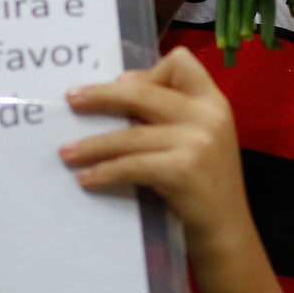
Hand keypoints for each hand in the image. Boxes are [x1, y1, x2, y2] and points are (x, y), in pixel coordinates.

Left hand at [61, 47, 246, 247]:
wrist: (227, 231)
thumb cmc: (205, 184)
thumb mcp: (199, 138)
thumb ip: (171, 113)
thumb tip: (118, 85)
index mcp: (213, 101)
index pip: (181, 61)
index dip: (148, 71)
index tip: (123, 85)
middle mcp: (208, 114)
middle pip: (143, 92)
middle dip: (101, 96)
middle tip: (71, 100)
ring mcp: (197, 142)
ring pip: (130, 134)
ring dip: (92, 144)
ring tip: (66, 152)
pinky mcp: (183, 171)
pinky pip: (131, 165)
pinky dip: (104, 171)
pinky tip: (87, 178)